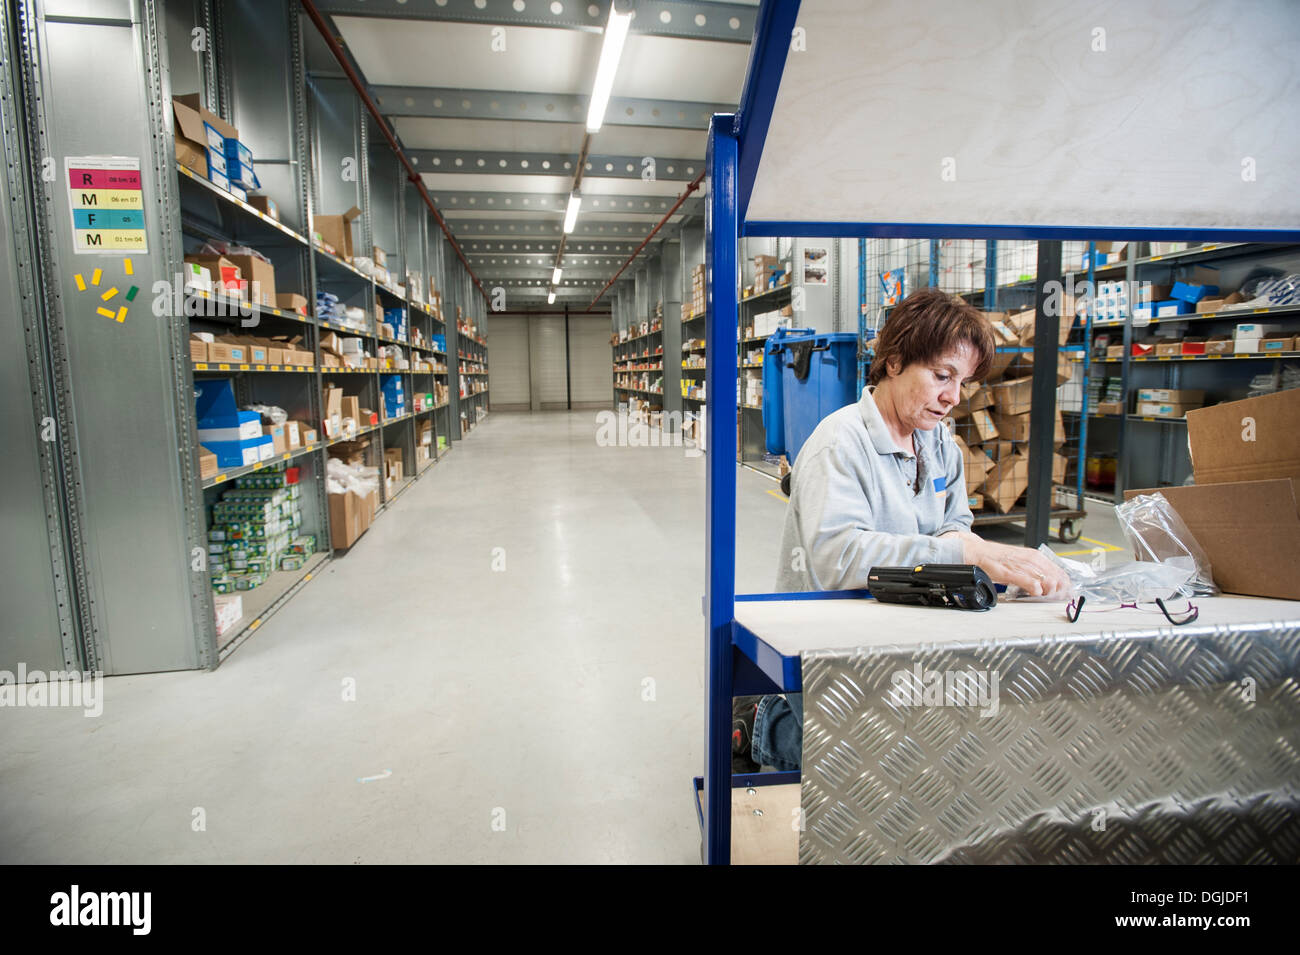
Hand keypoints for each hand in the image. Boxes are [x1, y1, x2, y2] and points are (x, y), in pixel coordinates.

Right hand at [951, 534, 1071, 596]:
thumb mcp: (1022, 562)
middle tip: (1055, 598)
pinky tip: (1032, 593)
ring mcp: (1024, 566)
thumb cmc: (998, 559)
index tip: (1066, 594)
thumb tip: (1049, 583)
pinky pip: (1032, 584)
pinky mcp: (1013, 573)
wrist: (979, 552)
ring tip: (1044, 597)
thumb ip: (1035, 570)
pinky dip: (1036, 591)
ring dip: (1049, 593)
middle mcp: (1033, 560)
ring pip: (1048, 582)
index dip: (1066, 585)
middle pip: (1058, 578)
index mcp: (1036, 556)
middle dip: (1060, 591)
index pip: (1061, 572)